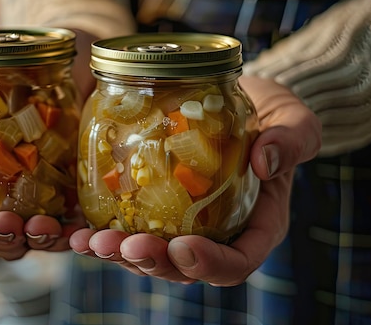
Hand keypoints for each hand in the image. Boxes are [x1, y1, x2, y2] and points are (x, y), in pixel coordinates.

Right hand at [0, 79, 84, 268]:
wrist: (71, 75)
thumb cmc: (17, 89)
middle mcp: (2, 209)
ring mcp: (36, 213)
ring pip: (23, 245)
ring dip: (20, 241)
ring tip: (26, 223)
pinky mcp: (71, 208)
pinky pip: (69, 234)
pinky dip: (67, 238)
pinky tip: (69, 231)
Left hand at [68, 76, 321, 284]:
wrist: (242, 102)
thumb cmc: (273, 114)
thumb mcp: (294, 120)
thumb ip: (291, 139)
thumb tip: (265, 161)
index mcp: (255, 225)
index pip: (237, 262)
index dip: (211, 264)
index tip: (185, 248)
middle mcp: (216, 234)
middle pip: (184, 269)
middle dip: (153, 263)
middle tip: (126, 246)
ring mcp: (183, 225)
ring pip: (150, 256)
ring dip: (119, 254)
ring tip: (92, 241)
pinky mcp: (154, 207)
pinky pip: (128, 229)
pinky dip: (103, 235)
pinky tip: (76, 230)